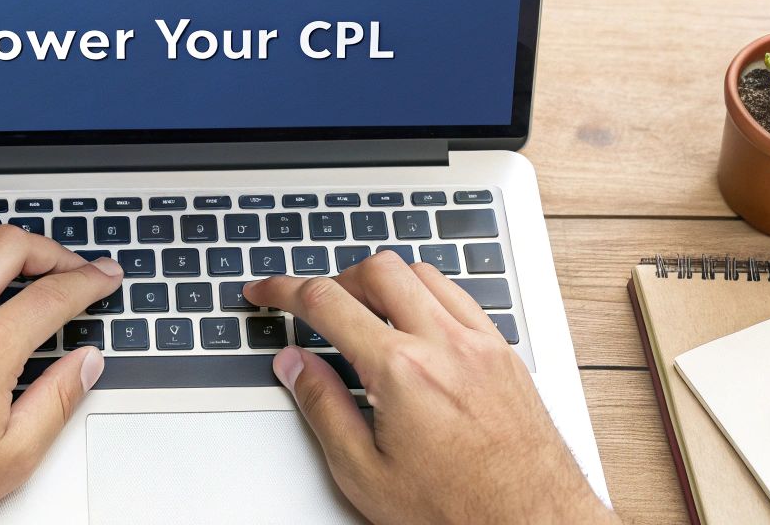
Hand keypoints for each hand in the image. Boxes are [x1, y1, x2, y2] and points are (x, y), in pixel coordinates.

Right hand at [245, 253, 615, 524]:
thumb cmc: (458, 511)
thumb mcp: (365, 473)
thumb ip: (322, 408)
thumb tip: (294, 364)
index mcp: (401, 371)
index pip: (325, 302)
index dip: (282, 289)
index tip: (264, 291)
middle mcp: (444, 344)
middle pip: (376, 270)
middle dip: (335, 280)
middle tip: (315, 310)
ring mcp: (480, 344)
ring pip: (422, 273)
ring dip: (384, 282)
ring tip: (365, 315)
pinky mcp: (505, 353)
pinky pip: (460, 296)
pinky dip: (427, 295)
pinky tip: (416, 324)